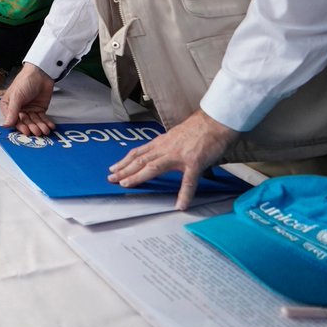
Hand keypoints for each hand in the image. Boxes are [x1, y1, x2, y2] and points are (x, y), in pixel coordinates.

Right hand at [0, 63, 55, 135]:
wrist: (41, 73)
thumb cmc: (25, 81)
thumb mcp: (17, 96)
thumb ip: (12, 112)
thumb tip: (6, 125)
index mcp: (8, 105)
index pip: (13, 119)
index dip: (20, 126)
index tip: (26, 131)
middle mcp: (18, 109)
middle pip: (24, 122)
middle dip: (31, 127)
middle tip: (37, 131)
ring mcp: (29, 110)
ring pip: (34, 121)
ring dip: (39, 126)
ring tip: (44, 130)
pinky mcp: (39, 109)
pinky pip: (42, 119)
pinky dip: (46, 123)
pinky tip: (49, 126)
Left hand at [107, 109, 238, 209]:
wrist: (215, 121)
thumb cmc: (199, 128)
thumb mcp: (176, 136)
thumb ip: (168, 145)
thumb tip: (162, 154)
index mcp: (162, 143)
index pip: (138, 153)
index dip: (124, 161)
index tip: (113, 169)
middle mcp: (166, 148)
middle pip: (140, 160)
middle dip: (124, 170)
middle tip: (111, 179)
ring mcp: (179, 156)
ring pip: (153, 167)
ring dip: (138, 177)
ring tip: (127, 186)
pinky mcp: (194, 162)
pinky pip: (188, 181)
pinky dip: (184, 194)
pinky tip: (180, 205)